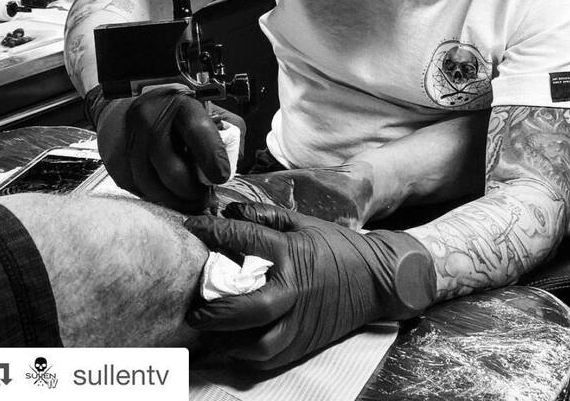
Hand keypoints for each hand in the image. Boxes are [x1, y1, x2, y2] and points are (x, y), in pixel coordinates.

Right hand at [84, 84, 236, 211]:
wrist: (131, 100)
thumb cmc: (176, 109)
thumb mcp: (208, 109)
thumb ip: (227, 132)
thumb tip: (232, 161)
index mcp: (180, 105)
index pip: (198, 133)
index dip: (212, 159)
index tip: (221, 177)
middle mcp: (150, 120)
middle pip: (172, 169)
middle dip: (192, 190)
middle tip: (204, 196)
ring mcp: (129, 140)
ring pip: (152, 185)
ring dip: (174, 200)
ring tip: (189, 201)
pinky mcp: (116, 158)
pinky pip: (137, 188)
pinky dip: (156, 197)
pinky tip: (168, 195)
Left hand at [184, 202, 436, 368]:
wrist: (378, 278)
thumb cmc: (339, 247)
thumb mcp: (303, 222)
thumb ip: (266, 216)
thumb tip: (230, 211)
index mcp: (291, 254)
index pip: (242, 239)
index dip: (211, 231)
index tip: (191, 227)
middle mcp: (293, 290)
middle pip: (247, 309)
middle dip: (215, 310)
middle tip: (193, 308)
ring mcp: (300, 321)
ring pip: (257, 343)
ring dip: (227, 341)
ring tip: (209, 331)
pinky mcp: (305, 342)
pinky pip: (268, 358)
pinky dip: (245, 354)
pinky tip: (231, 344)